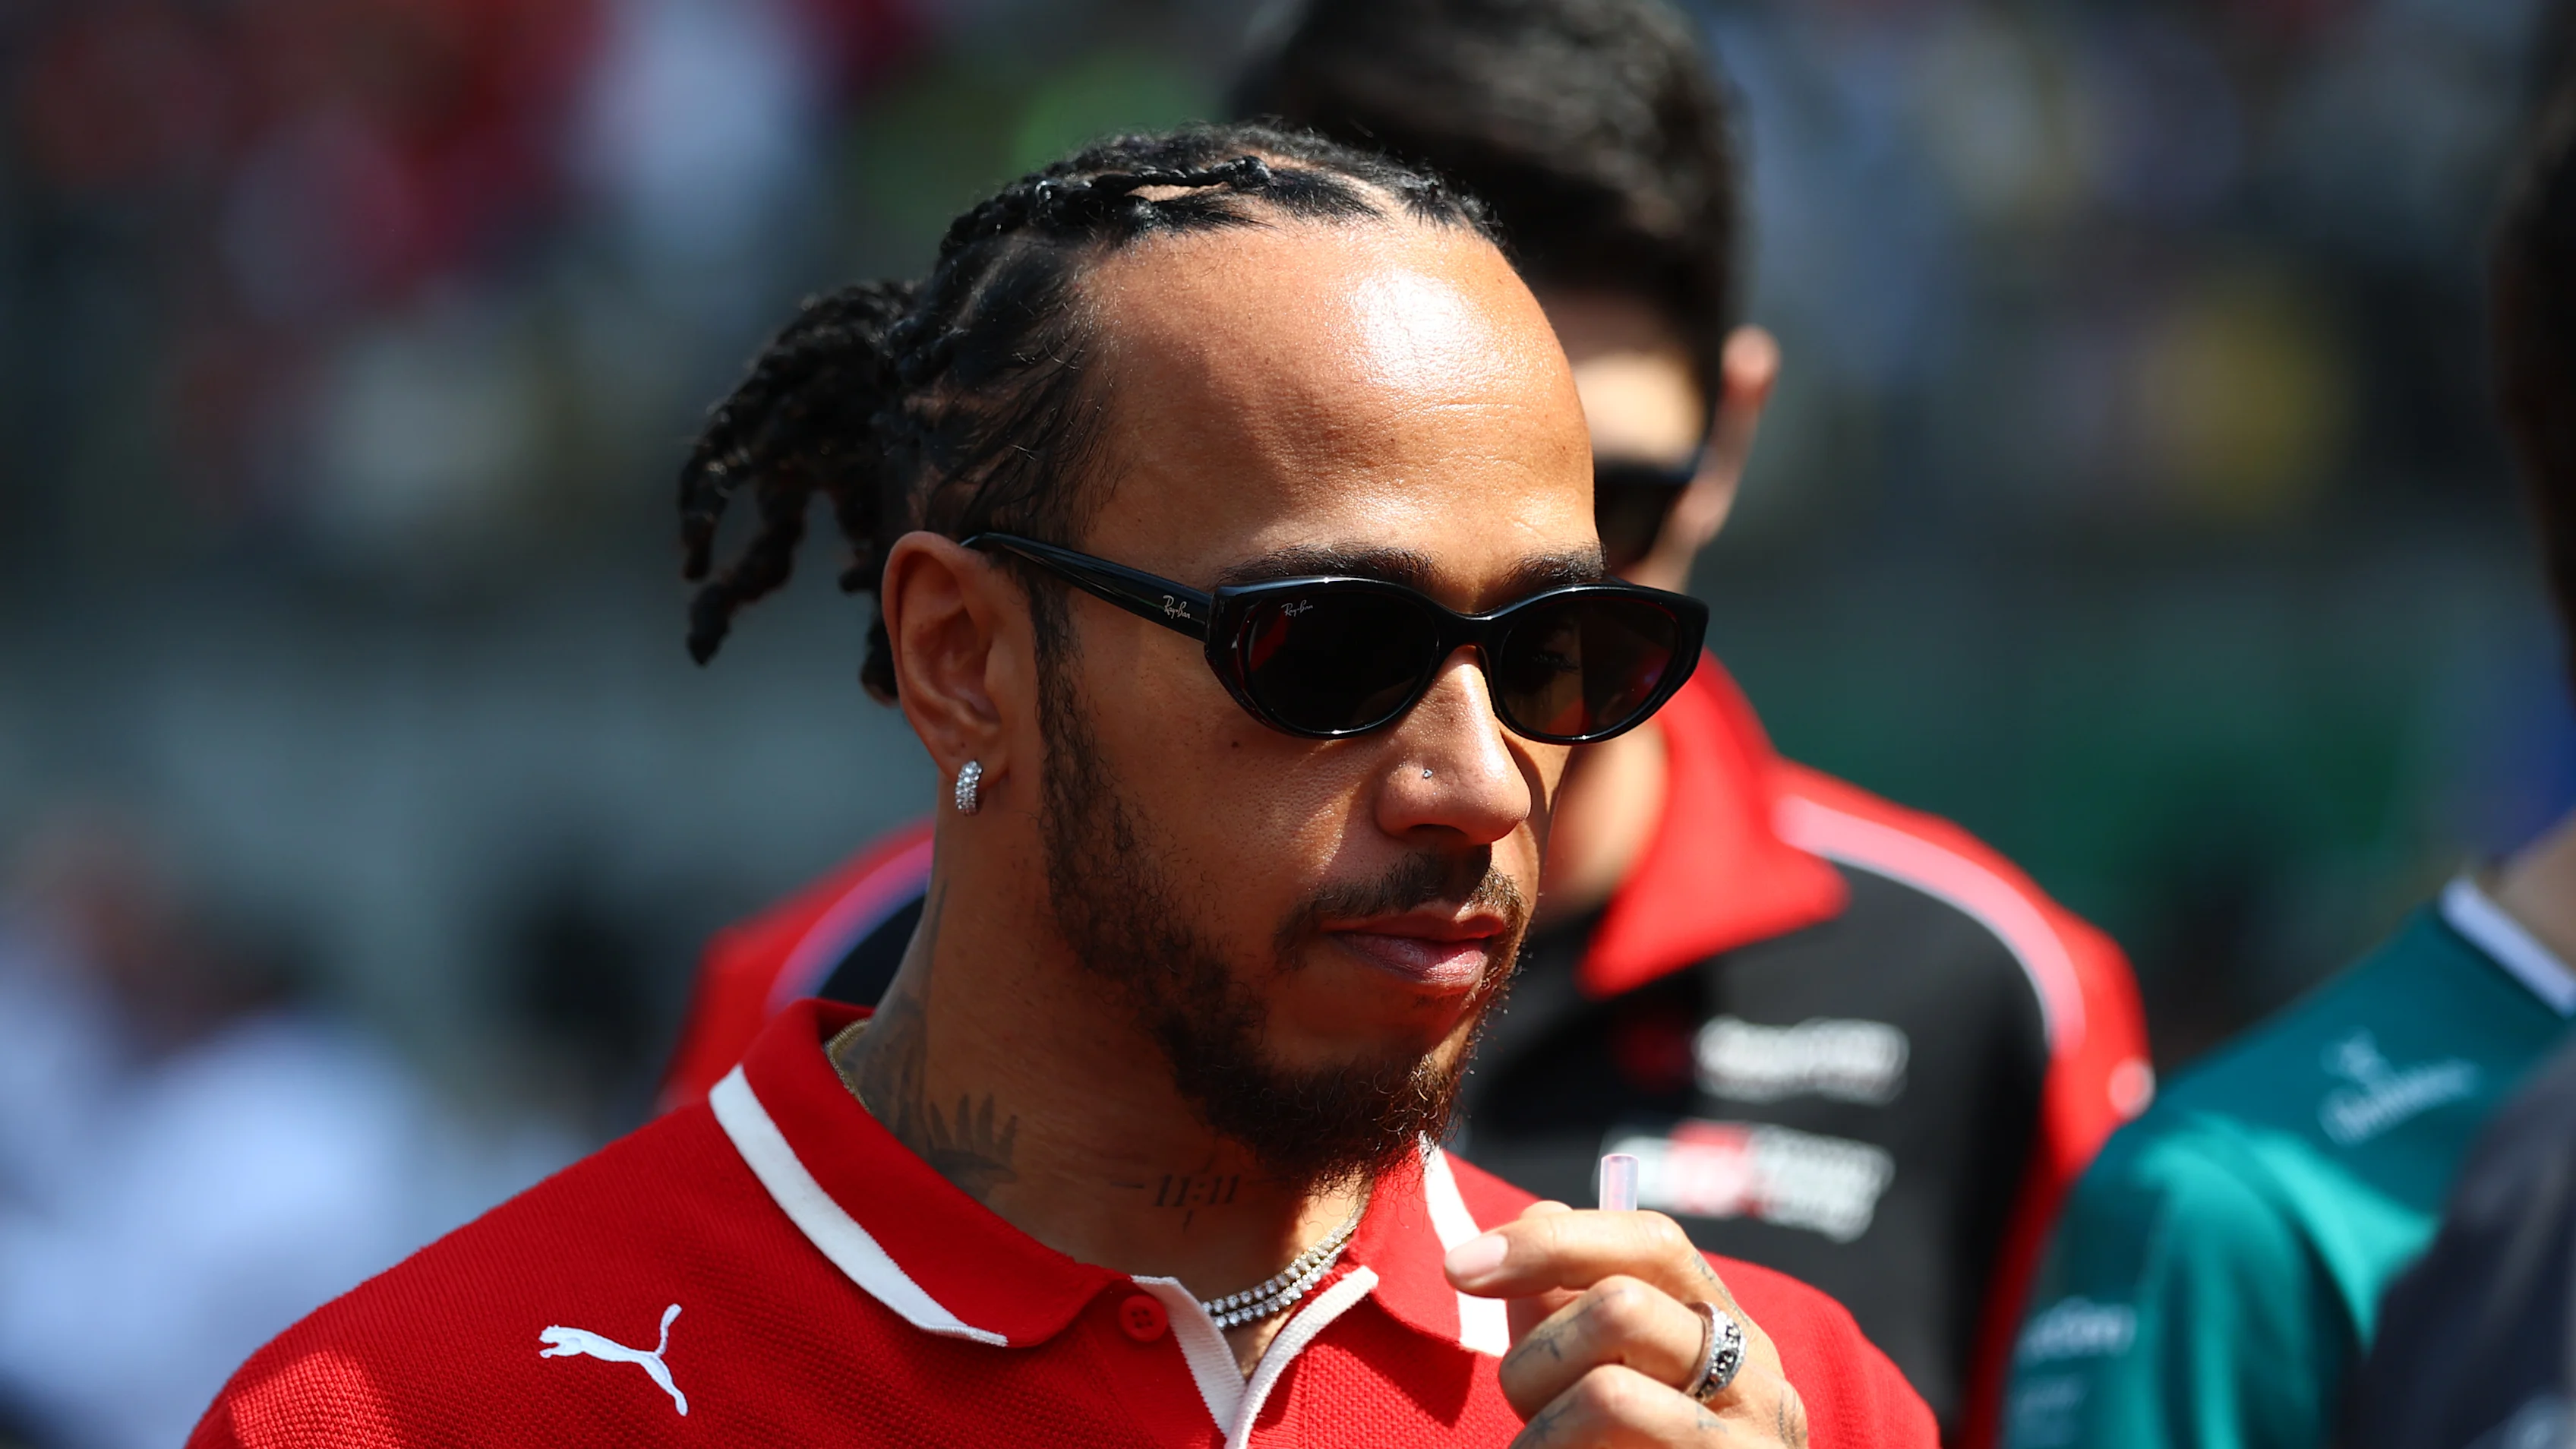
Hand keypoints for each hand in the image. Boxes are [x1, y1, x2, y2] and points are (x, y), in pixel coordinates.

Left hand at [1444, 1201, 1807, 1447]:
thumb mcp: (1621, 1382)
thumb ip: (1568, 1309)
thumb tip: (1524, 1227)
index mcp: (1734, 1333)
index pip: (1649, 1239)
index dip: (1546, 1240)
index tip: (1455, 1269)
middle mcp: (1761, 1388)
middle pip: (1618, 1307)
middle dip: (1535, 1358)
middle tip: (1525, 1415)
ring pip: (1605, 1395)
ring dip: (1539, 1436)